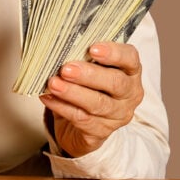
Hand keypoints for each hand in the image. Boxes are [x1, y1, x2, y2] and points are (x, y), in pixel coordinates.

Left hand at [40, 42, 143, 157]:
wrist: (82, 124)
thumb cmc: (88, 87)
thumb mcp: (90, 69)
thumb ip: (83, 57)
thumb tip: (59, 46)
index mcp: (130, 72)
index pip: (130, 58)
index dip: (114, 53)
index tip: (93, 48)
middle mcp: (130, 94)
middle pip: (115, 82)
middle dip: (89, 75)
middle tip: (66, 69)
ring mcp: (118, 116)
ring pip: (98, 103)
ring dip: (73, 93)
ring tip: (53, 83)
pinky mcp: (101, 132)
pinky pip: (82, 119)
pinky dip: (63, 107)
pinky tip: (49, 98)